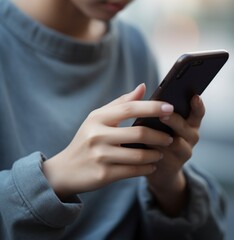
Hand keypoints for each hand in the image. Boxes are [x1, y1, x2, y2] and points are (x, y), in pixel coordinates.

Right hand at [42, 84, 173, 198]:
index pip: (129, 108)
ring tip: (161, 152)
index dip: (152, 107)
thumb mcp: (98, 119)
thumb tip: (142, 87)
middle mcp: (98, 136)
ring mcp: (100, 156)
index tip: (170, 107)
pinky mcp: (104, 175)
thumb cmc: (86, 139)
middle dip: (160, 136)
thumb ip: (121, 103)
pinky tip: (152, 166)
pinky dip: (147, 168)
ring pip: (139, 155)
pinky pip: (133, 171)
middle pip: (139, 133)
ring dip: (155, 154)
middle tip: (170, 138)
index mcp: (98, 118)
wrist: (66, 169)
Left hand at [147, 95, 205, 215]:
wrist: (156, 167)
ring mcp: (183, 152)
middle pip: (185, 127)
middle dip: (174, 120)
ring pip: (175, 143)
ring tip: (148, 131)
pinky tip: (140, 146)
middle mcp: (190, 136)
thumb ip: (152, 107)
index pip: (197, 113)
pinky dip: (152, 150)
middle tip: (163, 114)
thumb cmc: (156, 138)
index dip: (197, 106)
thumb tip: (141, 86)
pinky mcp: (172, 165)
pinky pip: (163, 156)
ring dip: (161, 137)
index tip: (194, 97)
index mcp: (187, 123)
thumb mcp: (158, 122)